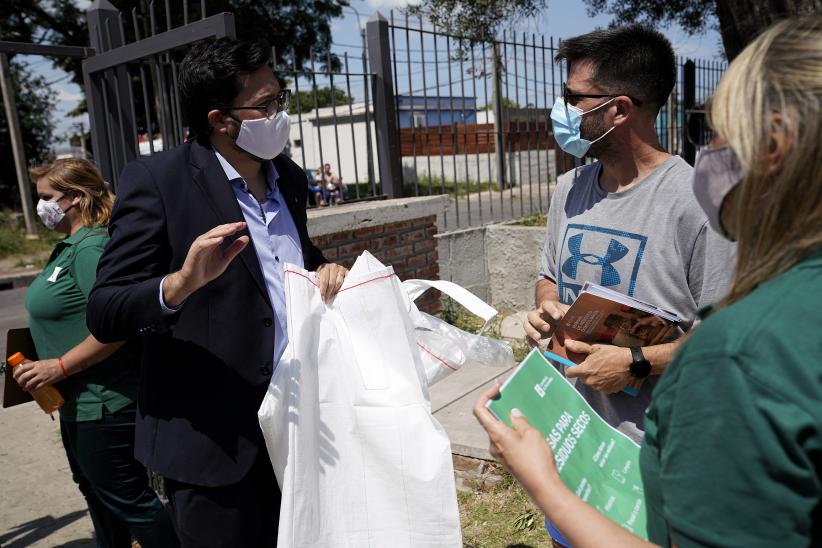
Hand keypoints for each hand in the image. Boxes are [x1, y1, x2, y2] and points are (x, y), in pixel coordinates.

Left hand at [12, 359, 62, 391]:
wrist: (63, 366)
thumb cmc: (53, 363)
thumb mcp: (42, 362)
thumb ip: (35, 366)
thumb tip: (29, 371)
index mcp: (36, 364)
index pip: (22, 368)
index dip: (16, 373)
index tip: (15, 376)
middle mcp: (37, 370)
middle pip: (23, 377)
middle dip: (20, 382)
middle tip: (20, 383)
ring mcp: (41, 376)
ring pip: (29, 383)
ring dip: (25, 387)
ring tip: (25, 388)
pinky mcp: (46, 382)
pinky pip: (36, 388)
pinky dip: (32, 390)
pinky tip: (31, 390)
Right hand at [164, 222, 248, 306]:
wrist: (194, 281)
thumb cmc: (207, 269)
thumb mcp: (225, 258)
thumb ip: (234, 248)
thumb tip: (246, 237)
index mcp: (213, 240)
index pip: (224, 230)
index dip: (233, 227)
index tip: (244, 225)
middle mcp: (206, 240)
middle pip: (218, 230)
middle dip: (229, 227)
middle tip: (240, 224)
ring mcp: (200, 244)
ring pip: (211, 235)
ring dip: (222, 232)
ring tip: (233, 229)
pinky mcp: (195, 251)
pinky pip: (203, 244)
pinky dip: (212, 241)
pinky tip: (220, 239)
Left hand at [316, 262, 348, 302]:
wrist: (330, 266)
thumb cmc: (323, 272)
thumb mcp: (319, 275)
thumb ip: (319, 282)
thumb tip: (321, 294)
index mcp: (325, 268)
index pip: (324, 281)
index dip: (323, 290)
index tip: (322, 297)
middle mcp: (333, 267)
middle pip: (332, 282)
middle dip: (329, 292)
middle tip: (327, 299)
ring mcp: (340, 268)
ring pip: (339, 282)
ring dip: (336, 291)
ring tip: (333, 296)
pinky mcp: (346, 271)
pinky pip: (346, 279)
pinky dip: (344, 285)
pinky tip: (341, 291)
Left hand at [473, 383, 561, 497]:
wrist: (542, 487)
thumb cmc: (536, 460)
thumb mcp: (532, 434)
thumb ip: (520, 421)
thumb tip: (513, 413)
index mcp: (496, 434)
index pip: (480, 410)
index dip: (485, 395)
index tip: (498, 387)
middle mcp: (493, 443)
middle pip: (489, 420)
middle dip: (500, 407)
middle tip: (515, 398)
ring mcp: (499, 453)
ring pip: (499, 431)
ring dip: (509, 421)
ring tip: (526, 415)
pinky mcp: (507, 460)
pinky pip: (506, 441)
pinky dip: (513, 433)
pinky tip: (528, 432)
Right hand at [524, 300, 569, 345]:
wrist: (557, 317)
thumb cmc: (563, 313)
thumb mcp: (567, 312)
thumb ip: (569, 314)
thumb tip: (575, 318)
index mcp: (547, 306)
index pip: (547, 305)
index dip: (551, 310)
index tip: (558, 317)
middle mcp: (537, 313)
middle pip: (532, 315)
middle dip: (539, 322)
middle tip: (547, 328)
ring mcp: (533, 322)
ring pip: (526, 325)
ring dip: (531, 331)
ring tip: (538, 338)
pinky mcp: (532, 332)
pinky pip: (527, 336)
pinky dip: (531, 341)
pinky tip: (536, 346)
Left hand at [563, 341, 632, 393]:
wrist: (630, 363)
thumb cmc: (611, 354)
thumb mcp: (594, 348)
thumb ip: (579, 347)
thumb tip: (566, 343)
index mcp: (585, 371)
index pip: (569, 373)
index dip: (571, 369)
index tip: (576, 365)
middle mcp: (590, 382)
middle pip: (582, 378)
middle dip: (585, 372)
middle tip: (594, 364)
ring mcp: (599, 388)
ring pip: (592, 382)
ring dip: (594, 377)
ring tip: (603, 369)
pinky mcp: (608, 391)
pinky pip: (601, 387)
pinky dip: (603, 382)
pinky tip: (609, 375)